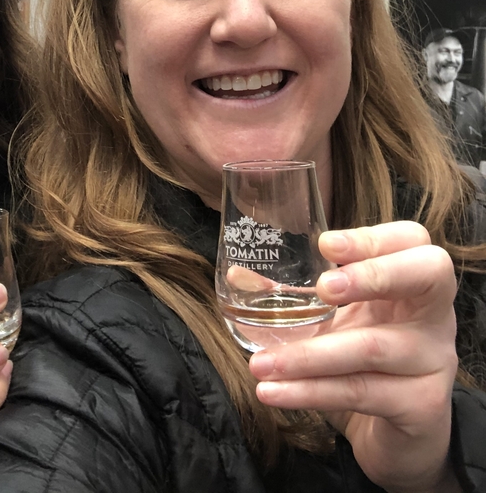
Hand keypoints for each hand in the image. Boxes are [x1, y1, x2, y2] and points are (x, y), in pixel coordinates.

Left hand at [248, 222, 459, 492]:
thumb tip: (238, 276)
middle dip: (374, 275)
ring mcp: (434, 359)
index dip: (373, 238)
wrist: (396, 435)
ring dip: (309, 356)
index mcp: (413, 280)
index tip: (325, 244)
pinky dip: (310, 392)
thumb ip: (297, 297)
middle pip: (429, 274)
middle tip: (323, 287)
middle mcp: (433, 314)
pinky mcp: (422, 405)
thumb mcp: (336, 321)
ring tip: (260, 364)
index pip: (412, 240)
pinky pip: (360, 392)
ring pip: (373, 347)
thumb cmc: (364, 361)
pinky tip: (273, 392)